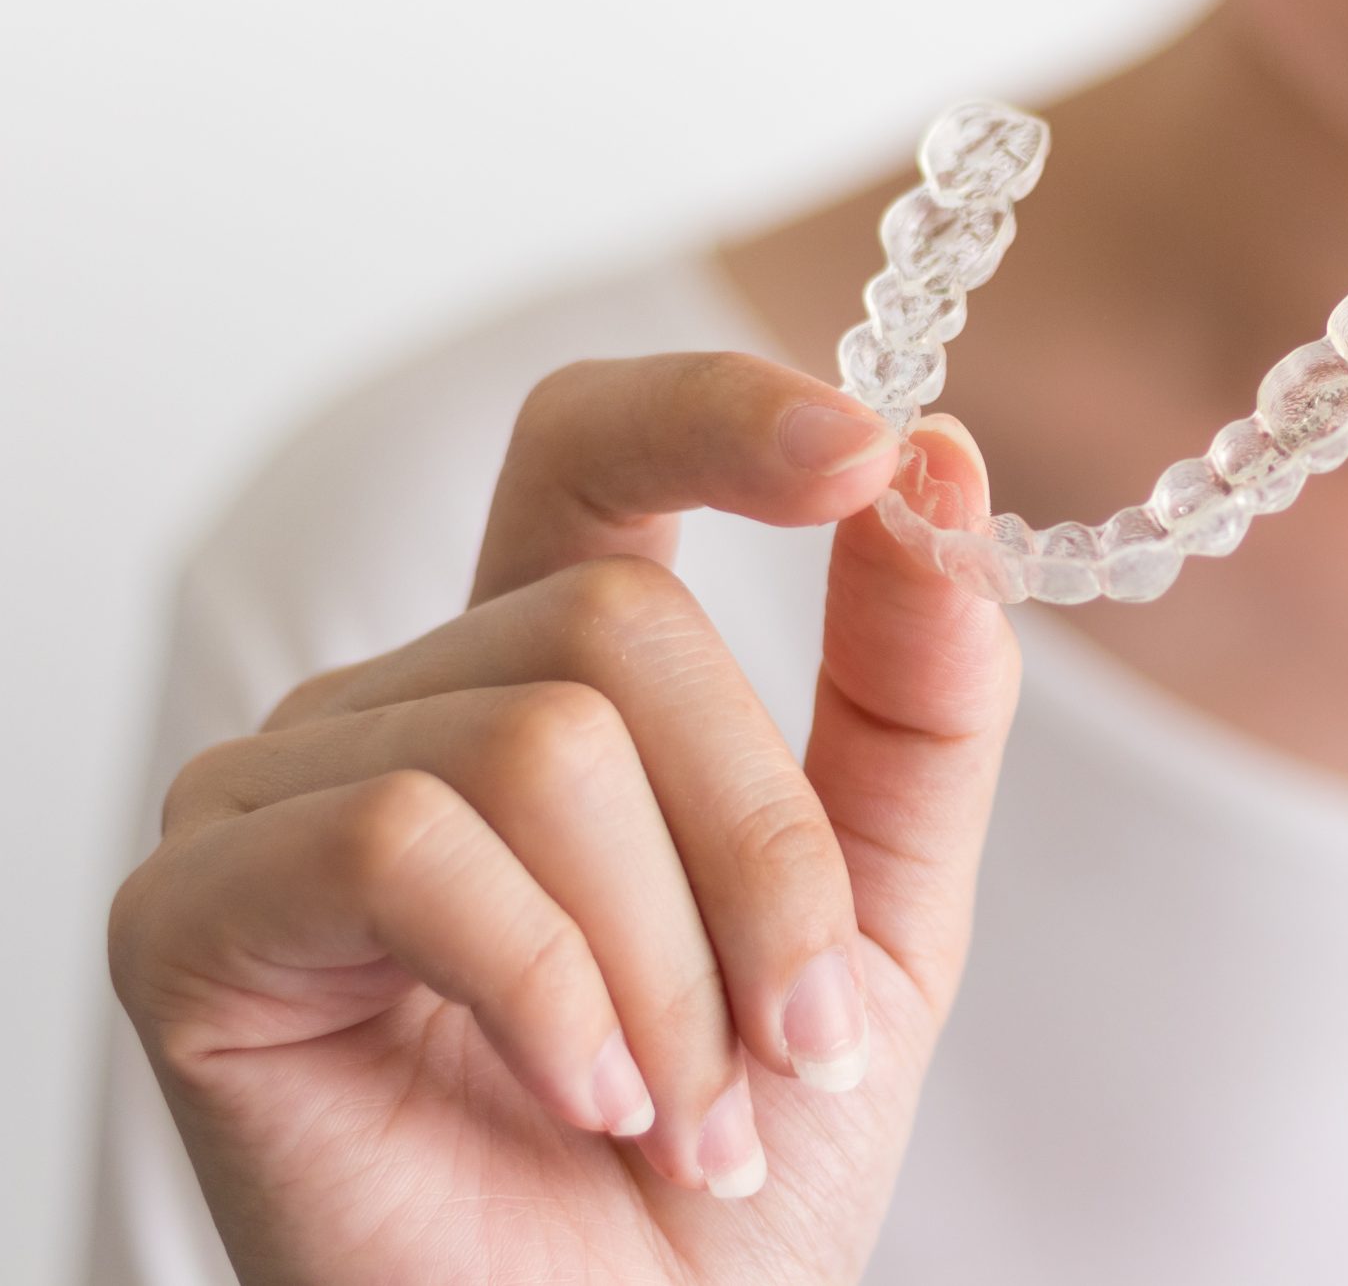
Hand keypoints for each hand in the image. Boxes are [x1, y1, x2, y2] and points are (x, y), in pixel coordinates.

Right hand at [107, 354, 1020, 1284]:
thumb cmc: (740, 1148)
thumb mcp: (883, 907)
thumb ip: (915, 694)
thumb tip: (938, 462)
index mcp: (553, 681)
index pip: (594, 450)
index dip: (717, 412)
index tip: (870, 452)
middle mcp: (404, 704)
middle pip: (617, 621)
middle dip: (764, 848)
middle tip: (804, 1041)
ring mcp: (280, 797)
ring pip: (536, 741)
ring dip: (673, 961)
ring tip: (694, 1112)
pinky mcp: (196, 914)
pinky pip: (407, 845)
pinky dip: (551, 988)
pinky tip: (591, 1102)